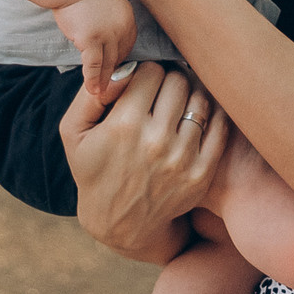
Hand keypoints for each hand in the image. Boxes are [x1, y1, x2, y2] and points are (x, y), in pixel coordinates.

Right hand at [53, 0, 137, 98]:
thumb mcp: (105, 3)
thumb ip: (109, 21)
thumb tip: (103, 38)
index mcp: (128, 18)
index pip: (127, 46)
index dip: (119, 59)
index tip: (113, 70)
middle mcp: (122, 27)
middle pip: (120, 57)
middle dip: (114, 73)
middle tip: (109, 88)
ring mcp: (108, 34)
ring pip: (108, 64)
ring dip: (105, 82)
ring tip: (101, 95)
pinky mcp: (92, 40)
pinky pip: (94, 65)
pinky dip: (93, 80)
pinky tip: (92, 90)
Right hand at [61, 59, 226, 264]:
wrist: (119, 224)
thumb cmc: (94, 170)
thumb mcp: (73, 133)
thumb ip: (90, 94)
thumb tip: (122, 69)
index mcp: (123, 126)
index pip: (151, 72)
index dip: (146, 73)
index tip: (143, 84)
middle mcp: (155, 141)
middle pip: (178, 82)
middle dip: (169, 81)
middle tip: (163, 91)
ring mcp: (182, 159)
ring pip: (200, 100)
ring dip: (190, 97)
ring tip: (179, 104)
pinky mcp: (202, 174)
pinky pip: (219, 126)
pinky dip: (211, 115)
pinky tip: (197, 117)